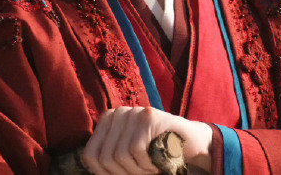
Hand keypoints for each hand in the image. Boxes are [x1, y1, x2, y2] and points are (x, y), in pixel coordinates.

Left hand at [81, 106, 212, 174]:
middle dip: (123, 174)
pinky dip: (147, 163)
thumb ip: (108, 156)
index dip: (104, 174)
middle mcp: (119, 112)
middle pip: (105, 158)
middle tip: (141, 173)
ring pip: (120, 155)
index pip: (91, 155)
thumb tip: (91, 168)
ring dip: (137, 170)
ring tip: (149, 167)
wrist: (189, 142)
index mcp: (108, 120)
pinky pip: (136, 149)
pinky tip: (156, 161)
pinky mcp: (149, 116)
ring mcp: (134, 112)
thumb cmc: (155, 152)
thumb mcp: (127, 153)